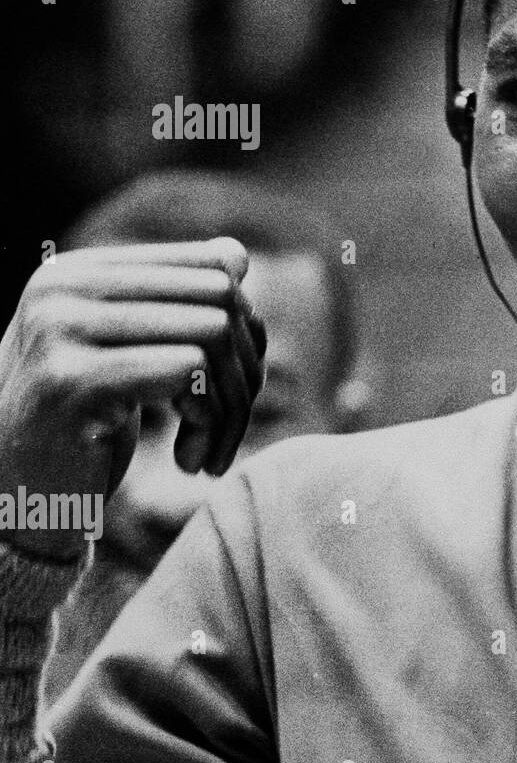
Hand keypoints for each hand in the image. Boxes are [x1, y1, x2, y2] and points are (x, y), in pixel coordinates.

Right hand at [0, 239, 265, 561]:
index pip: (213, 262)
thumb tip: (238, 257)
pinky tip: (188, 461)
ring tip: (210, 451)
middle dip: (248, 368)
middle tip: (231, 424)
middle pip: (221, 297)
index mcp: (80, 270)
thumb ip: (177, 305)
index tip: (237, 383)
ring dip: (233, 406)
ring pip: (213, 334)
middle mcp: (62, 286)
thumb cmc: (88, 428)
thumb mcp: (131, 354)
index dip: (248, 326)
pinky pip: (189, 372)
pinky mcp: (73, 380)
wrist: (18, 505)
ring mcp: (60, 329)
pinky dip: (210, 422)